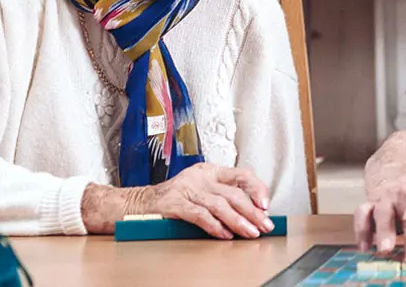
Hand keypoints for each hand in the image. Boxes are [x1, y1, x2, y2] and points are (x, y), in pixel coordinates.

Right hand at [134, 163, 273, 239]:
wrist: (139, 204)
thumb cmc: (173, 199)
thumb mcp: (200, 191)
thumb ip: (222, 197)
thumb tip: (252, 214)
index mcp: (209, 171)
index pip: (241, 175)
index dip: (257, 189)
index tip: (266, 205)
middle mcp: (200, 177)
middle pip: (233, 194)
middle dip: (253, 212)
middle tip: (264, 225)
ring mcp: (186, 189)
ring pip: (219, 205)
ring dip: (238, 221)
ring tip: (249, 232)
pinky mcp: (174, 203)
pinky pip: (199, 215)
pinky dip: (215, 226)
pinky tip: (224, 234)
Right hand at [356, 174, 405, 261]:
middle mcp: (401, 190)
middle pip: (397, 207)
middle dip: (400, 228)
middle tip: (401, 250)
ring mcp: (384, 197)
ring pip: (379, 212)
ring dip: (382, 232)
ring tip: (384, 251)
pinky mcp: (370, 206)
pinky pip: (361, 214)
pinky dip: (361, 231)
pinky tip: (364, 248)